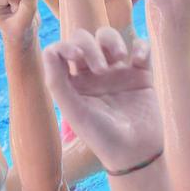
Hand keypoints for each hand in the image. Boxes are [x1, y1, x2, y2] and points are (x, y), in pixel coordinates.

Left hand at [42, 28, 160, 171]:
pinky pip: (140, 47)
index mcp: (73, 83)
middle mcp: (93, 75)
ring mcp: (117, 73)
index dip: (66, 46)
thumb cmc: (101, 136)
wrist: (136, 152)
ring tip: (120, 59)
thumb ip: (57, 82)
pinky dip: (140, 46)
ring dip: (112, 41)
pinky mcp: (141, 75)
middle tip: (101, 69)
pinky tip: (139, 60)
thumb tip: (49, 51)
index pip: (62, 51)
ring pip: (109, 38)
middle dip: (91, 46)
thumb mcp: (74, 111)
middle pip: (85, 40)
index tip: (75, 56)